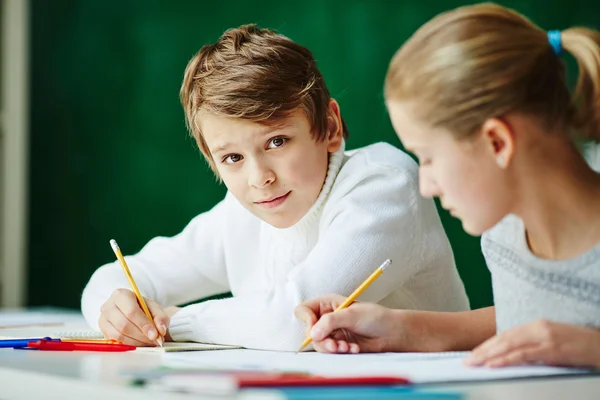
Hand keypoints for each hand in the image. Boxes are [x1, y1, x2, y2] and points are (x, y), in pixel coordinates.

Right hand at [98, 288, 170, 345]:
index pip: (131, 311)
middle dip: (141, 335)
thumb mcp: (154, 308)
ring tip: (150, 342)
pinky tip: (141, 343)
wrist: (132, 310)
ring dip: (137, 342)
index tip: (155, 334)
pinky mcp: (103, 332)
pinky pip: (116, 342)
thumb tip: (161, 331)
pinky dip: (131, 345)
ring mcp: (103, 320)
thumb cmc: (142, 308)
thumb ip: (160, 317)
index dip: (144, 324)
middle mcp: (108, 306)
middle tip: (155, 340)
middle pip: (124, 325)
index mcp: (121, 295)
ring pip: (119, 335)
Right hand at [294, 294, 409, 352]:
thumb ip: (330, 322)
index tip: (315, 329)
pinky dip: (341, 352)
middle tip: (334, 345)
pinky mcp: (338, 345)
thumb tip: (313, 333)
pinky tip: (354, 349)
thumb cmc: (375, 317)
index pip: (303, 310)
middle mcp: (326, 318)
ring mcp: (332, 333)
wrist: (391, 334)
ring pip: (318, 344)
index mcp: (326, 304)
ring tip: (347, 347)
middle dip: (322, 340)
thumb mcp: (351, 315)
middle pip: (309, 331)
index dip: (306, 320)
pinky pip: (331, 352)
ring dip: (332, 348)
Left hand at [464, 319, 599, 367]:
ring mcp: (544, 337)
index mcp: (536, 325)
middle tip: (468, 360)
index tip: (473, 353)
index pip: (505, 334)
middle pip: (503, 338)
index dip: (487, 344)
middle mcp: (537, 327)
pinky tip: (494, 364)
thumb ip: (532, 345)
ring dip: (489, 355)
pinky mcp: (551, 348)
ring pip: (509, 345)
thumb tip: (511, 356)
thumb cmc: (579, 346)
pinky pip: (524, 355)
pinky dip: (506, 359)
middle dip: (483, 350)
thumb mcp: (552, 342)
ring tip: (475, 363)